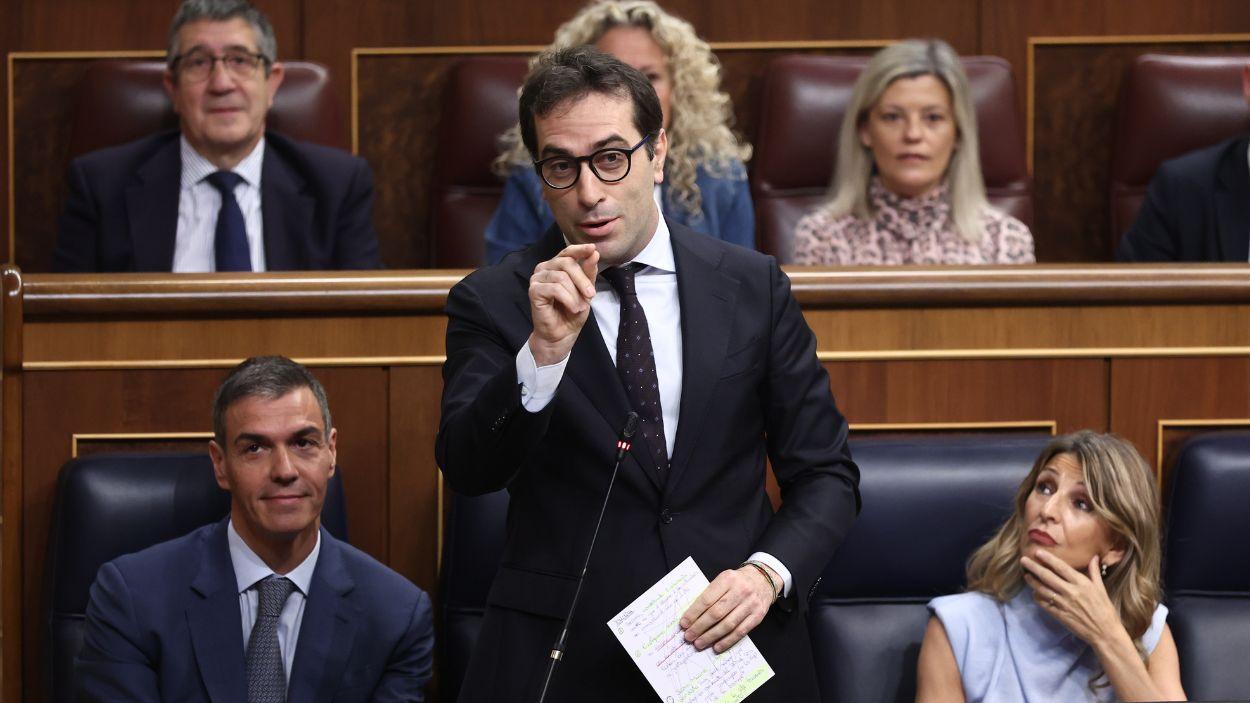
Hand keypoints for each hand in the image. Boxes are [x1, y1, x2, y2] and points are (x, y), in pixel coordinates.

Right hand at [527, 244, 598, 364]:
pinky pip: (555, 288)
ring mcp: (537, 279)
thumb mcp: (585, 290)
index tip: (593, 249)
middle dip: (582, 279)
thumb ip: (588, 272)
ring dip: (575, 294)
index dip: (580, 249)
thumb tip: (594, 252)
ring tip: (579, 307)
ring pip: (561, 277)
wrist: (562, 335)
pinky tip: (572, 308)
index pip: (568, 252)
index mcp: (556, 266)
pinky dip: (568, 299)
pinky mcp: (534, 291)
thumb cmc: (572, 312)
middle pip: (567, 263)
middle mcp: (544, 268)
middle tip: (590, 295)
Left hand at [678, 565, 775, 652]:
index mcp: (727, 579)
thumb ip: (710, 594)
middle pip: (716, 613)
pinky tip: (717, 646)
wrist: (763, 579)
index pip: (707, 599)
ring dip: (711, 636)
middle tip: (689, 636)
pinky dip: (727, 641)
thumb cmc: (737, 581)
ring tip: (699, 643)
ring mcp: (750, 604)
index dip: (693, 613)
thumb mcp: (723, 580)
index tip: (684, 624)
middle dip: (700, 627)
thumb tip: (692, 617)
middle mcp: (740, 591)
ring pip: (728, 624)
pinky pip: (740, 632)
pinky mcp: (757, 616)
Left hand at [1021, 551, 1122, 646]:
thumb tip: (1094, 557)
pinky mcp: (1059, 614)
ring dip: (1032, 581)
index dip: (1048, 559)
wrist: (1104, 633)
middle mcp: (1070, 591)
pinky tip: (1034, 593)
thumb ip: (1094, 572)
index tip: (1037, 552)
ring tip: (1026, 575)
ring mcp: (1063, 603)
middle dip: (1033, 567)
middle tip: (1023, 560)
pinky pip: (1044, 603)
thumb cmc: (1105, 610)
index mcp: (1082, 583)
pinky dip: (1037, 597)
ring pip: (1042, 589)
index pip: (1061, 567)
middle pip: (1047, 576)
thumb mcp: (1101, 589)